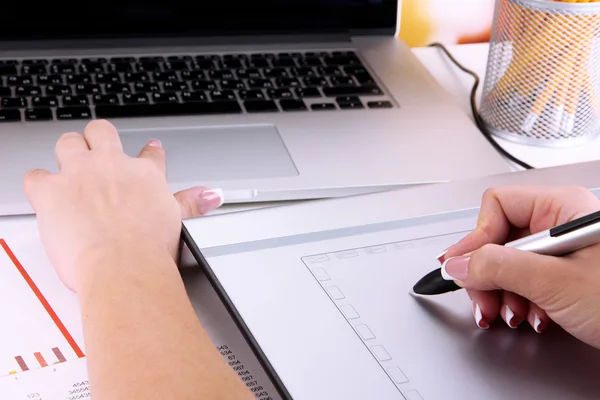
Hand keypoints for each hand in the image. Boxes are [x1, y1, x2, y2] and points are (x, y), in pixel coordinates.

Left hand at [23, 120, 222, 291]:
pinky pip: (35, 176)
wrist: (123, 266)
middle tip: (98, 155)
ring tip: (70, 169)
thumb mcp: (179, 221)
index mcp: (144, 174)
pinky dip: (38, 184)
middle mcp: (111, 166)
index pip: (148, 154)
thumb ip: (192, 203)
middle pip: (101, 132)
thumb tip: (212, 194)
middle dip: (98, 139)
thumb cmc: (149, 249)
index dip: (148, 153)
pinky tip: (45, 194)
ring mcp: (79, 175)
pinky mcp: (50, 191)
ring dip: (67, 152)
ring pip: (67, 142)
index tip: (147, 154)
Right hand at [439, 185, 599, 348]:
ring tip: (511, 315)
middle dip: (487, 275)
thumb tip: (458, 263)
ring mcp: (564, 250)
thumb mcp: (554, 283)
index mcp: (562, 208)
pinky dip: (521, 300)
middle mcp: (561, 224)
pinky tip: (531, 316)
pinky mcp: (566, 273)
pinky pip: (527, 279)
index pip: (497, 207)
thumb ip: (498, 268)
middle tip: (482, 300)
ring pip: (510, 262)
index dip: (475, 238)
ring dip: (503, 293)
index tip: (459, 266)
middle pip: (499, 238)